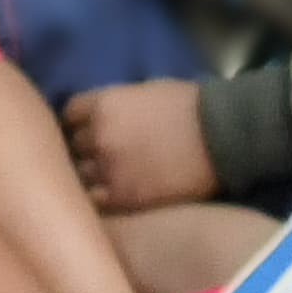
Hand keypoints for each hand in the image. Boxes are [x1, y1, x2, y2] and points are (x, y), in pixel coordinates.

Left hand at [62, 80, 220, 212]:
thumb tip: (102, 114)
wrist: (221, 137)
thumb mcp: (146, 90)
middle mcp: (98, 136)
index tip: (86, 129)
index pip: (69, 114)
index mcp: (104, 104)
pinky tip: (115, 195)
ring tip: (107, 178)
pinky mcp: (123, 198)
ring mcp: (107, 169)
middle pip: (71, 147)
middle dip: (83, 150)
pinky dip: (101, 199)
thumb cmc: (191, 107)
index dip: (78, 123)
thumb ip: (117, 104)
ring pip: (80, 177)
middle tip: (99, 156)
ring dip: (90, 177)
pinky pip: (96, 202)